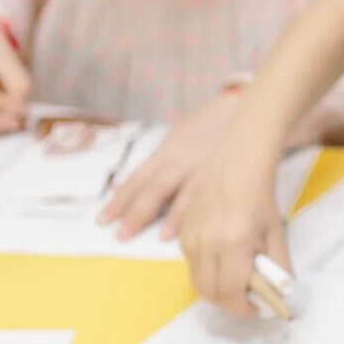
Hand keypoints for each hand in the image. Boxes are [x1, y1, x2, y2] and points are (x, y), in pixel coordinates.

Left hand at [100, 92, 241, 239]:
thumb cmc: (206, 125)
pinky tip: (200, 223)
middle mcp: (180, 160)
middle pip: (154, 188)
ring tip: (158, 236)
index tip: (103, 220)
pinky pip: (211, 194)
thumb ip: (154, 164)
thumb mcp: (176, 137)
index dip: (119, 201)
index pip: (137, 179)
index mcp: (166, 152)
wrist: (241, 106)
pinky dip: (202, 210)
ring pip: (183, 193)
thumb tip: (121, 187)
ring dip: (172, 217)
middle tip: (120, 235)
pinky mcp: (226, 172)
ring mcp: (204, 166)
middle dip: (136, 213)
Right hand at [180, 155, 288, 317]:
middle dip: (229, 302)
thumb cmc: (260, 198)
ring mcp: (191, 237)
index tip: (256, 308)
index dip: (243, 308)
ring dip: (216, 290)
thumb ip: (278, 266)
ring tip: (236, 282)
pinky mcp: (183, 232)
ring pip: (197, 281)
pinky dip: (206, 273)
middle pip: (209, 292)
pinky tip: (223, 264)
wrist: (238, 165)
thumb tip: (280, 294)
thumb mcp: (276, 233)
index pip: (230, 292)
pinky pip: (191, 264)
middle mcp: (207, 243)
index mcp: (233, 244)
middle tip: (246, 299)